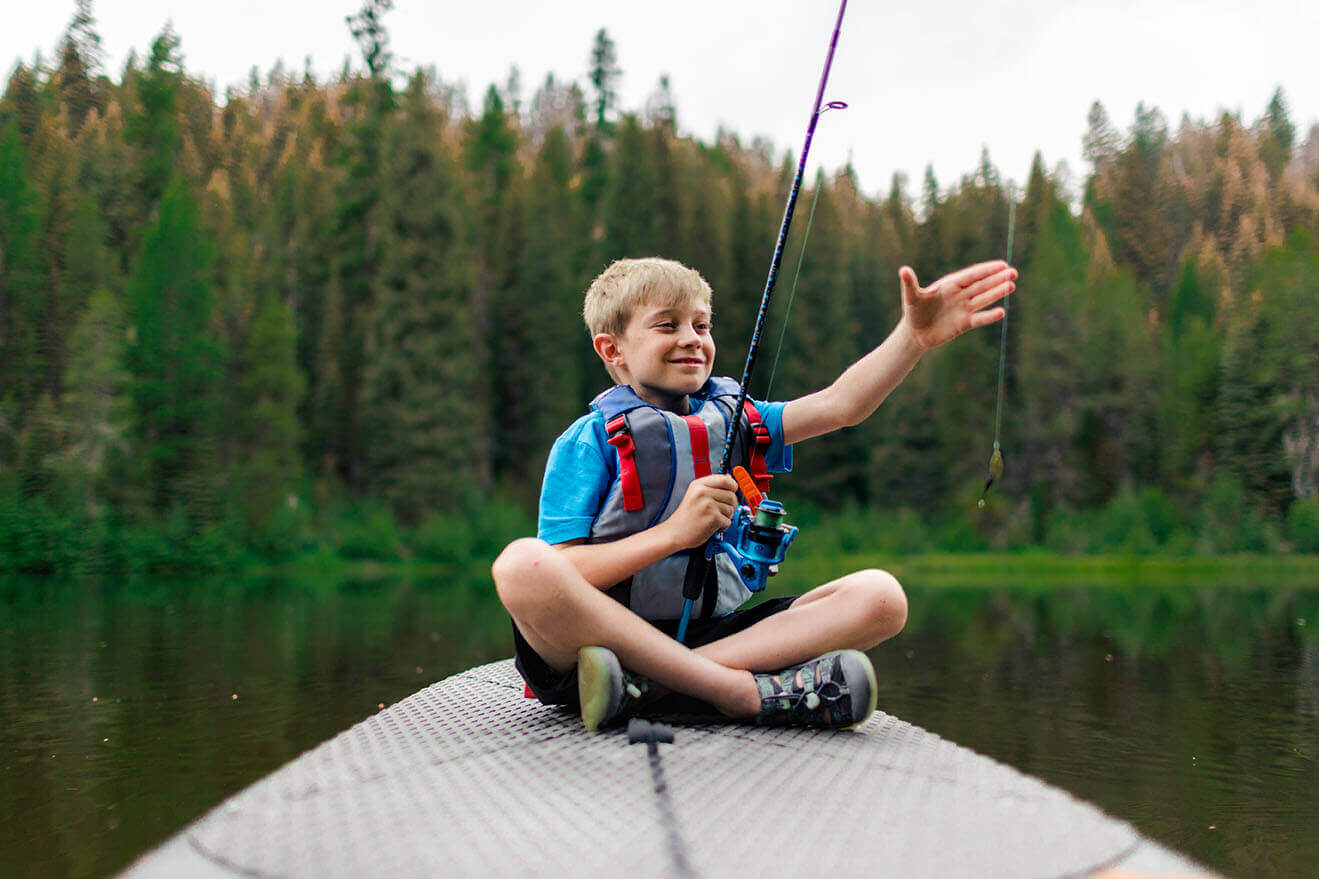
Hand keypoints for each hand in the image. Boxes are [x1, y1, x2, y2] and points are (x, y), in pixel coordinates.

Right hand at [663, 475, 737, 548]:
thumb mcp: (694, 494)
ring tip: (713, 518)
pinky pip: (728, 521)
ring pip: (731, 509)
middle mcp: (703, 492)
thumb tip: (729, 478)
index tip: (732, 492)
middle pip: (731, 495)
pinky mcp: (713, 517)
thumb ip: (712, 486)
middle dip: (730, 505)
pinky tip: (713, 526)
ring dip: (726, 517)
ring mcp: (708, 505)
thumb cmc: (686, 516)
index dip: (732, 486)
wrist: (675, 532)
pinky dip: (723, 526)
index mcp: (699, 485)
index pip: (725, 479)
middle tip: (722, 511)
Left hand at [899, 261, 1016, 350]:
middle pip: (982, 285)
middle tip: (1013, 272)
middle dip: (997, 279)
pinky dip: (989, 316)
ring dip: (997, 293)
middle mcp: (960, 295)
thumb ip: (910, 283)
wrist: (915, 334)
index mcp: (950, 285)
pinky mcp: (964, 323)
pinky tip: (1001, 312)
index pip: (971, 275)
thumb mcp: (911, 297)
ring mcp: (964, 309)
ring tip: (1011, 286)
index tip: (1002, 264)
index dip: (986, 270)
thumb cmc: (913, 312)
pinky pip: (979, 319)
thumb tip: (903, 270)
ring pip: (984, 299)